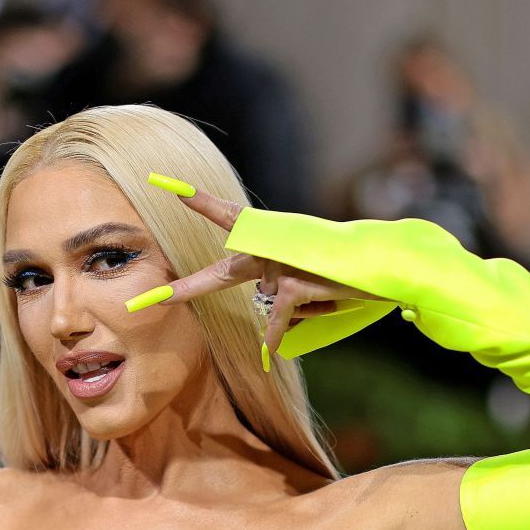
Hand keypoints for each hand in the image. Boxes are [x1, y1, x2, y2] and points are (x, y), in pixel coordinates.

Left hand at [136, 175, 379, 359]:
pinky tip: (286, 342)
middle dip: (183, 291)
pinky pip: (277, 322)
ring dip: (304, 312)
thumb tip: (268, 327)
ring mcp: (277, 263)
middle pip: (219, 276)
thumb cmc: (346, 271)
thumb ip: (282, 294)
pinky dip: (280, 337)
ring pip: (273, 311)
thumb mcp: (309, 279)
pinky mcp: (289, 283)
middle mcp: (268, 247)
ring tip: (330, 294)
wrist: (382, 263)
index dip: (201, 203)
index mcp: (269, 238)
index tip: (169, 187)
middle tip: (147, 301)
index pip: (229, 217)